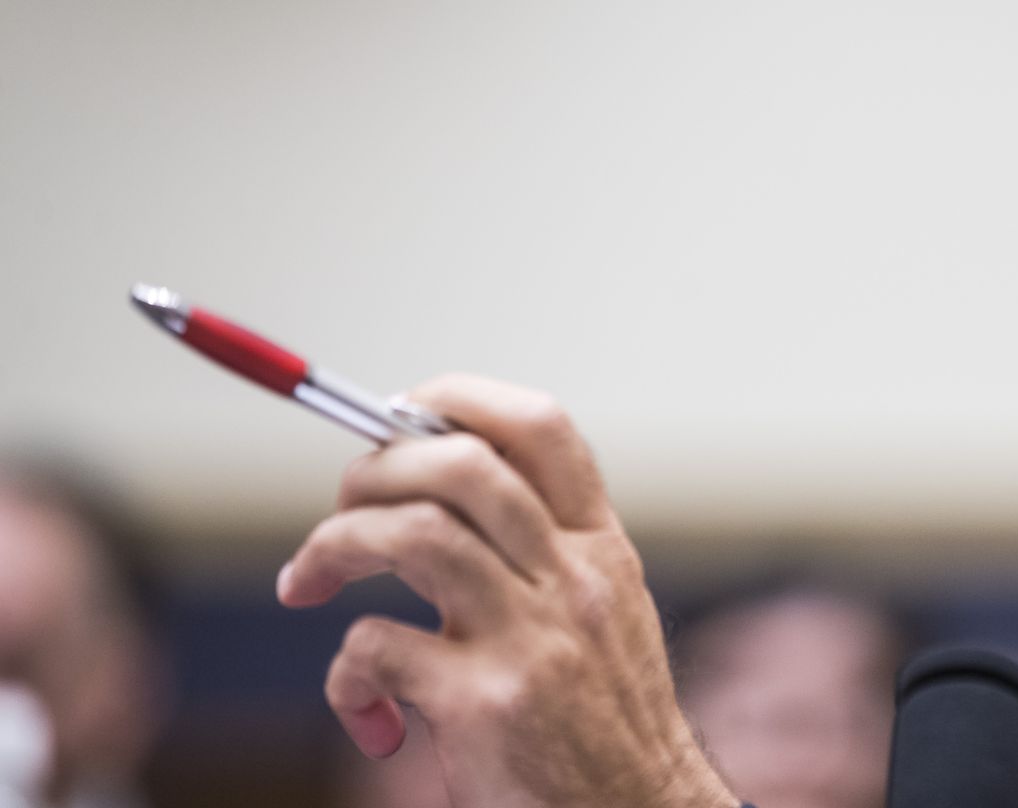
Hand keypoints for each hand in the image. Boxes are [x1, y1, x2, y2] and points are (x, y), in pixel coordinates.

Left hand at [278, 373, 736, 807]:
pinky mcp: (487, 705)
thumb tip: (432, 485)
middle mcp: (574, 579)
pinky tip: (368, 713)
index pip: (540, 426)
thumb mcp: (599, 616)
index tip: (394, 418)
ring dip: (332, 547)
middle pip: (459, 464)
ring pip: (410, 533)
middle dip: (371, 470)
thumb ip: (540, 553)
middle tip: (340, 512)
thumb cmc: (601, 724)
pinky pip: (375, 649)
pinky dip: (345, 676)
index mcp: (600, 547)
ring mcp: (534, 639)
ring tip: (308, 583)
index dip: (453, 399)